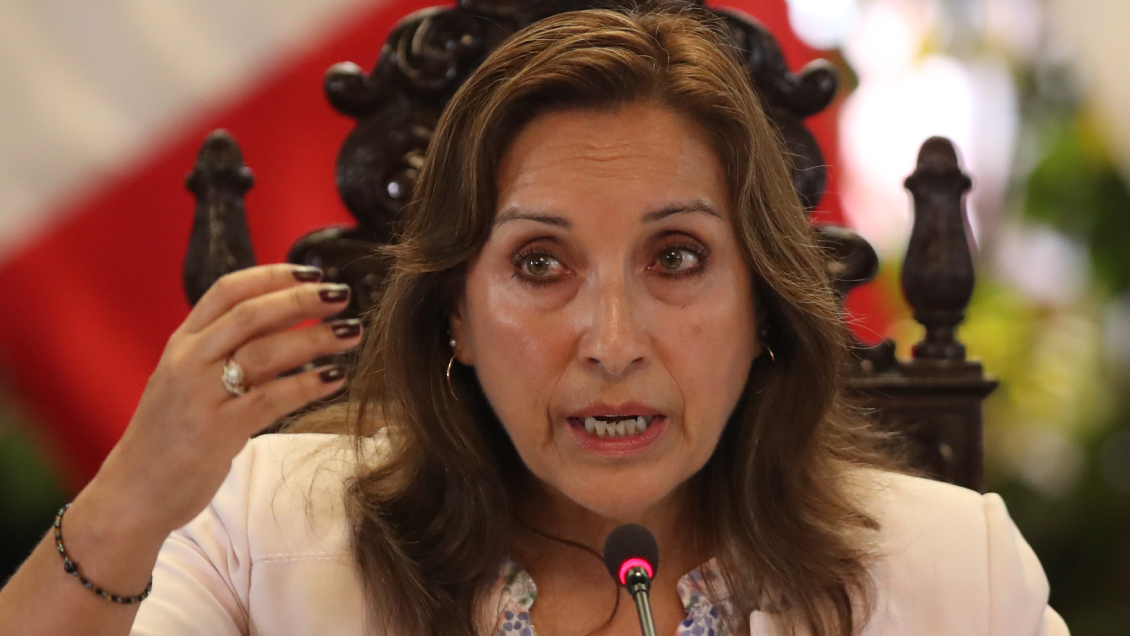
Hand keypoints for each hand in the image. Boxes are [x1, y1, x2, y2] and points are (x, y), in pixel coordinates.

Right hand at [90, 264, 359, 535]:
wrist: (133, 493)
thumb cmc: (172, 436)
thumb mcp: (189, 381)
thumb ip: (228, 351)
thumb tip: (288, 319)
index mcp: (182, 343)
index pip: (227, 291)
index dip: (272, 276)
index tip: (312, 272)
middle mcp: (187, 361)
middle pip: (250, 314)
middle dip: (301, 300)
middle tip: (342, 294)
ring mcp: (199, 395)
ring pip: (264, 353)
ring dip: (314, 339)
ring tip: (351, 333)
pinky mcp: (215, 431)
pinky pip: (270, 399)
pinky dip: (307, 385)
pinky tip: (336, 378)